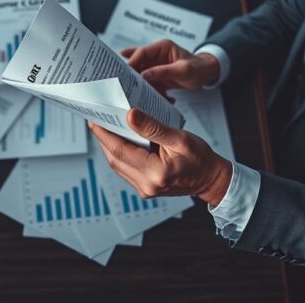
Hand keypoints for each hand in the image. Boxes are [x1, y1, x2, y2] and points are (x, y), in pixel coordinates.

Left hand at [89, 108, 231, 206]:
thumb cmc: (200, 158)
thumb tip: (130, 116)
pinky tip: (120, 140)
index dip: (104, 134)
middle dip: (104, 138)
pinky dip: (121, 153)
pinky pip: (125, 169)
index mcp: (156, 173)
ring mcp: (144, 189)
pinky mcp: (144, 188)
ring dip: (110, 146)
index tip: (94, 119)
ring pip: (118, 165)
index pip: (121, 151)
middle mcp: (146, 185)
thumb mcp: (179, 138)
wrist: (210, 179)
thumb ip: (153, 127)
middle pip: (115, 159)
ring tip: (106, 126)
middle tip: (97, 118)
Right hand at [122, 39, 220, 95]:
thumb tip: (143, 76)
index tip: (124, 75)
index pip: (141, 53)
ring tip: (143, 96)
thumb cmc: (197, 68)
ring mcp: (156, 66)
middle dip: (133, 77)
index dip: (132, 62)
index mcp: (161, 48)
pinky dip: (152, 92)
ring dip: (143, 87)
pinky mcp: (158, 76)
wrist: (206, 74)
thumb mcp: (182, 70)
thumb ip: (162, 72)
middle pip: (138, 65)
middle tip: (125, 87)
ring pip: (142, 76)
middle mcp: (156, 56)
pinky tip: (160, 99)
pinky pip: (150, 84)